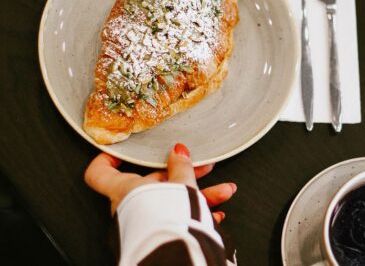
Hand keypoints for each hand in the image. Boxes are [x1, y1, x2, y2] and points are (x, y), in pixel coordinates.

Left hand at [84, 143, 236, 222]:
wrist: (179, 256)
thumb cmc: (171, 219)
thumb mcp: (181, 185)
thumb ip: (181, 167)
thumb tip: (179, 152)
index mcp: (125, 190)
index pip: (99, 173)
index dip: (107, 159)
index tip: (121, 153)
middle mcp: (131, 207)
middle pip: (153, 183)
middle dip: (182, 175)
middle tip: (202, 168)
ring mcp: (145, 222)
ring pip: (171, 201)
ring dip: (200, 195)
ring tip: (223, 191)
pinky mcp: (160, 235)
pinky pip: (177, 220)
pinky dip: (196, 215)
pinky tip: (216, 215)